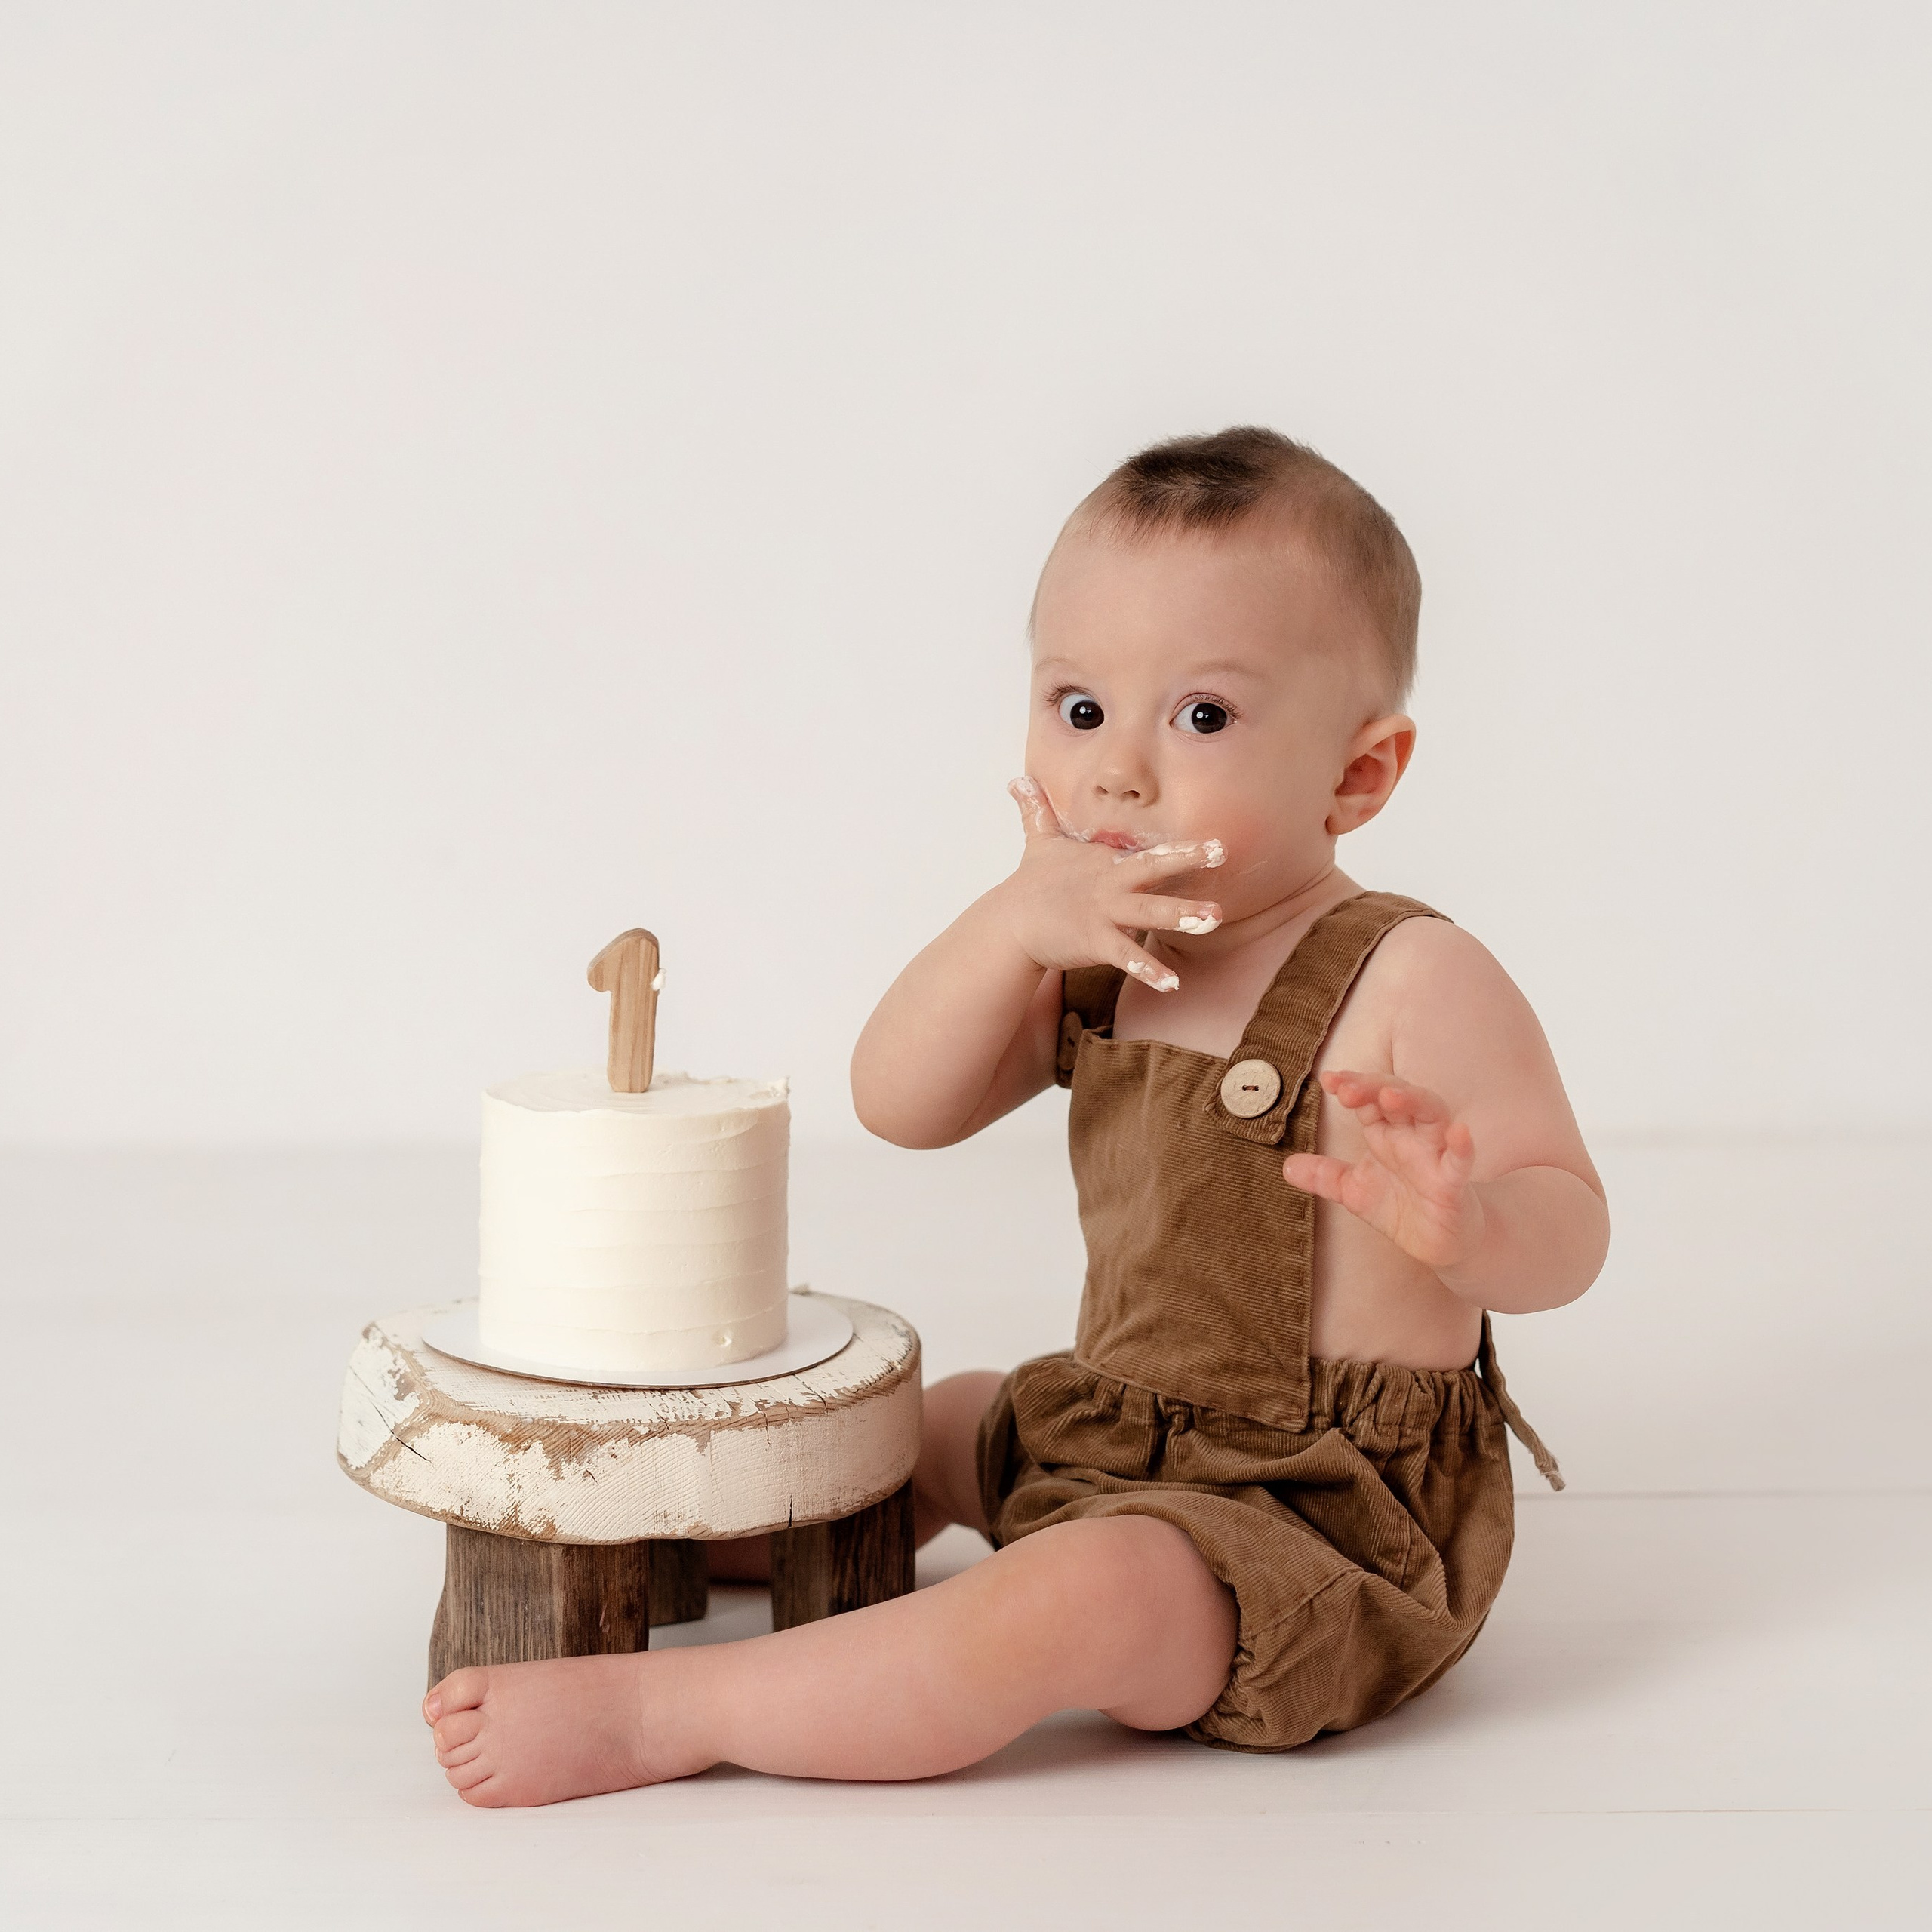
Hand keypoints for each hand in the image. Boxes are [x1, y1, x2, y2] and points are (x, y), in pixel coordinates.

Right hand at [999, 776, 1224, 991]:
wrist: (1008, 925)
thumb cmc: (1029, 884)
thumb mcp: (1038, 841)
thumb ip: (1036, 810)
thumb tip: (1016, 779)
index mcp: (1106, 862)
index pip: (1151, 854)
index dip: (1185, 849)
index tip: (1219, 845)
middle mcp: (1109, 883)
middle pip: (1153, 869)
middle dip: (1188, 860)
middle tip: (1221, 853)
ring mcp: (1103, 912)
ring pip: (1148, 912)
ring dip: (1182, 914)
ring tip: (1215, 919)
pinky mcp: (1093, 941)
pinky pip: (1126, 956)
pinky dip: (1149, 970)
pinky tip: (1173, 983)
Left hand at [1282, 1071, 1485, 1271]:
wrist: (1439, 1243)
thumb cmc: (1401, 1207)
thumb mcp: (1354, 1191)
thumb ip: (1323, 1176)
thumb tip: (1286, 1167)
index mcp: (1386, 1133)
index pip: (1368, 1099)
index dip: (1351, 1086)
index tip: (1328, 1080)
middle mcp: (1411, 1136)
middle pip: (1397, 1097)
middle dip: (1373, 1087)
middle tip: (1347, 1088)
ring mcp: (1435, 1156)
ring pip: (1432, 1115)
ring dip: (1413, 1101)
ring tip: (1390, 1096)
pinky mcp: (1454, 1183)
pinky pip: (1460, 1161)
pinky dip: (1461, 1146)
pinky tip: (1459, 1132)